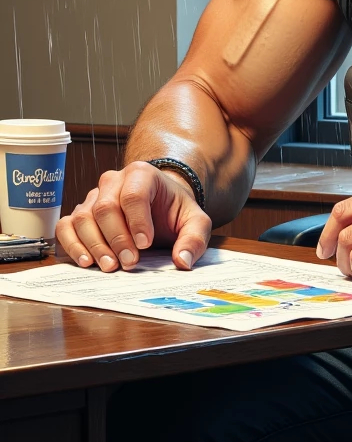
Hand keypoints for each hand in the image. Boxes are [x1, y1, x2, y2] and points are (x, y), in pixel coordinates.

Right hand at [55, 162, 211, 271]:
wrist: (161, 206)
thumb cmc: (175, 212)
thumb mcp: (195, 222)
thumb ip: (194, 239)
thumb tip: (182, 262)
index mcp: (142, 175)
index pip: (133, 195)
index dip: (137, 222)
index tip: (145, 245)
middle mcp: (113, 181)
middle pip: (105, 207)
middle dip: (117, 238)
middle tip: (129, 262)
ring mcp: (93, 197)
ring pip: (83, 218)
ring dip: (95, 245)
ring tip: (110, 266)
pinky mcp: (81, 213)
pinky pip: (66, 226)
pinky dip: (72, 244)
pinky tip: (86, 261)